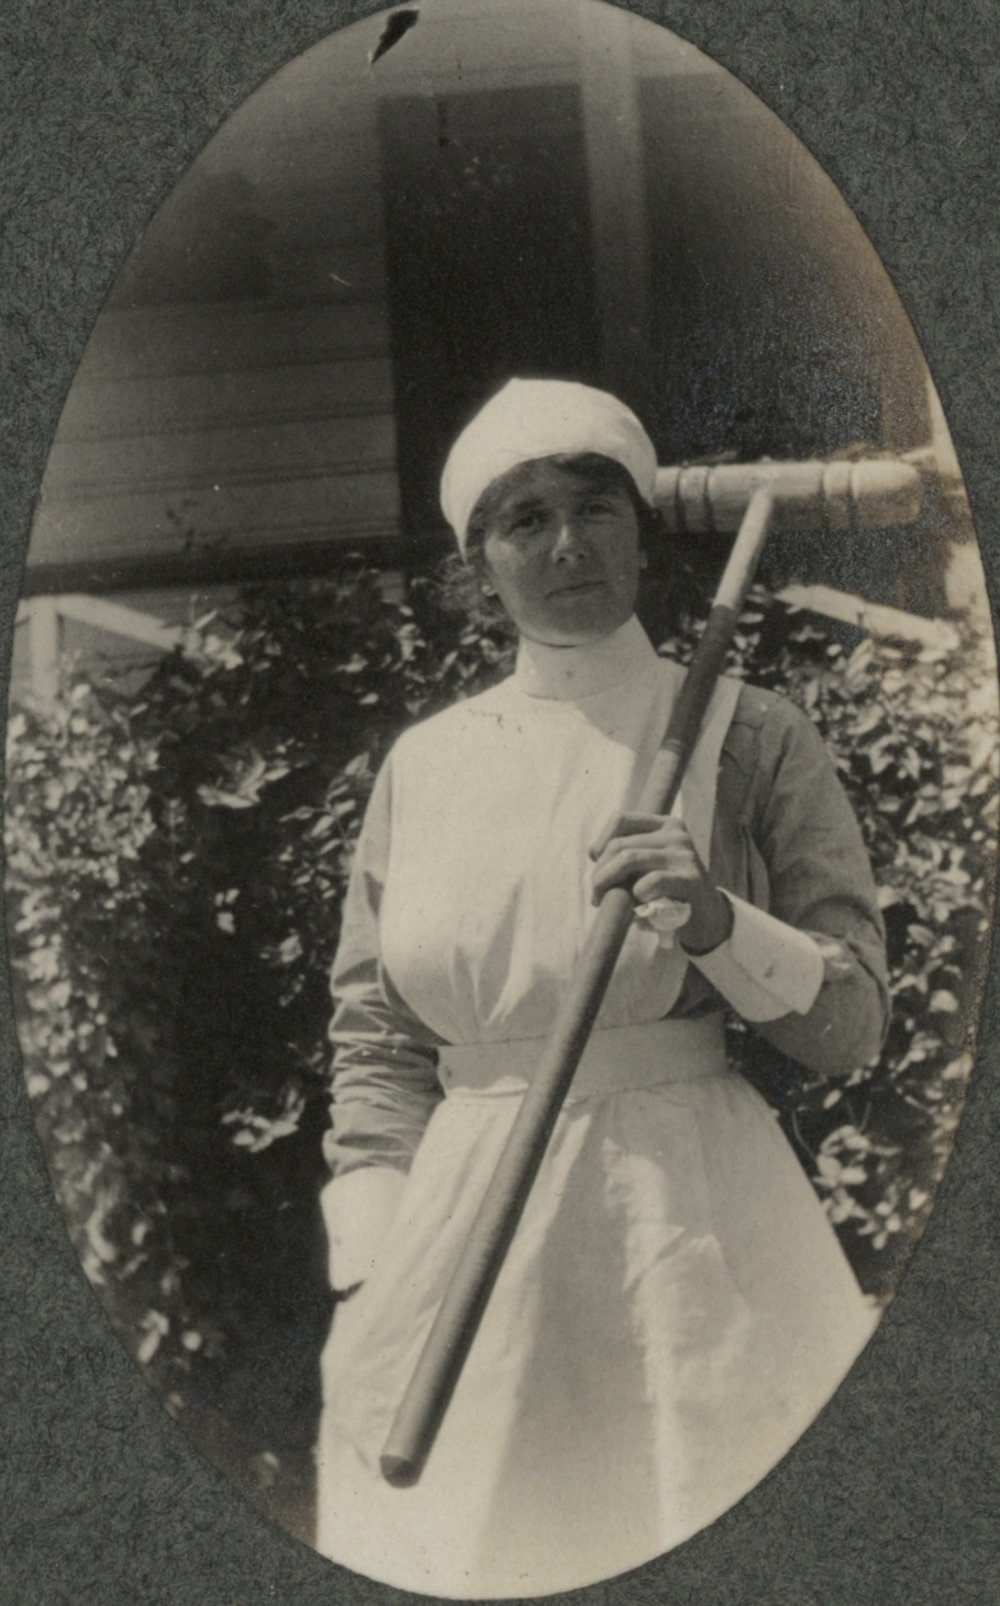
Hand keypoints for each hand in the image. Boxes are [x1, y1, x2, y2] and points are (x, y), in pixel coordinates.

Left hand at [588, 811, 732, 953]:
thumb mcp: (651, 865)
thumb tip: (594, 853)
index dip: (601, 841)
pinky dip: (637, 894)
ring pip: (630, 858)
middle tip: (596, 894)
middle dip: (600, 871)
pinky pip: (652, 881)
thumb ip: (629, 854)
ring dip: (608, 882)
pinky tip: (639, 906)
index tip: (596, 862)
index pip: (621, 819)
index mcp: (666, 825)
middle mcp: (677, 834)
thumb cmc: (669, 891)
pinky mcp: (691, 880)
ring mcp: (685, 855)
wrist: (708, 917)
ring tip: (603, 901)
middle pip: (620, 844)